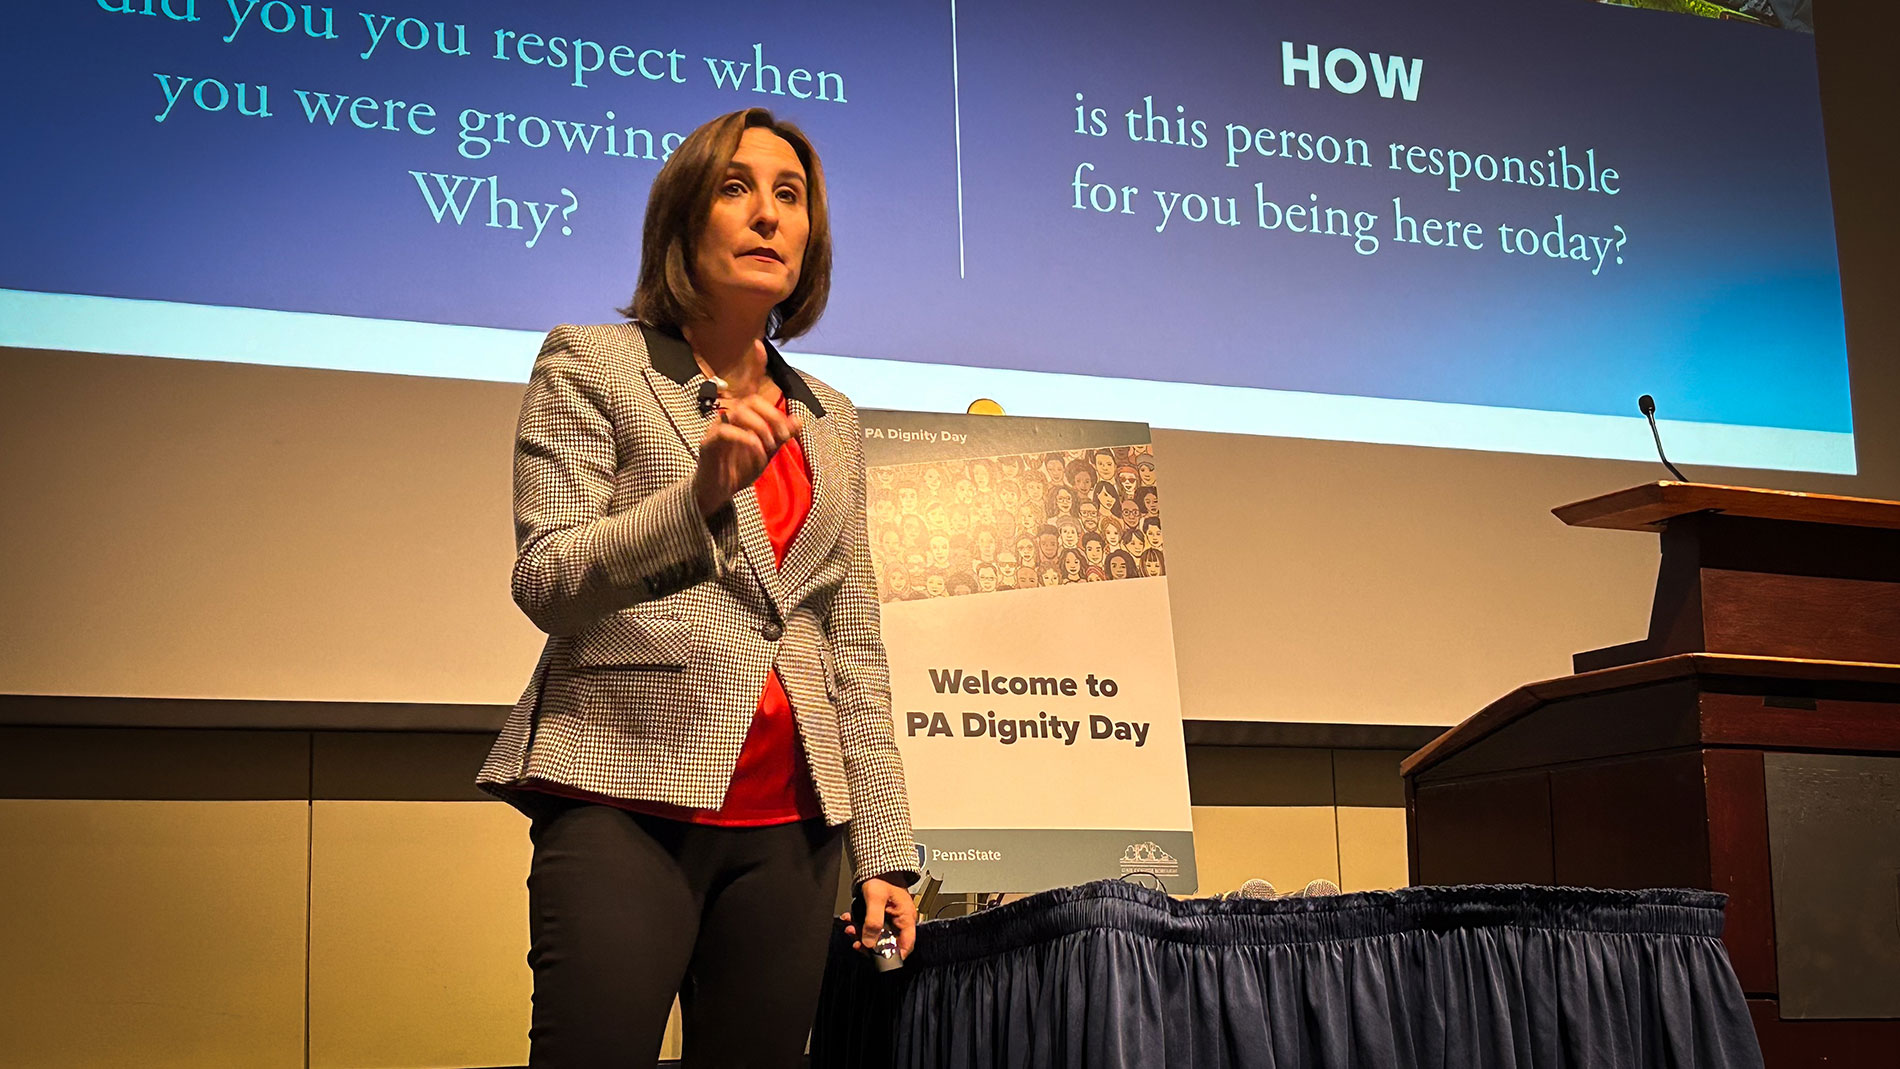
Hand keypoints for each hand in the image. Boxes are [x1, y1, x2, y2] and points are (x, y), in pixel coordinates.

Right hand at [692, 392, 801, 515]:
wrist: (717, 492)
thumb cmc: (739, 470)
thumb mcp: (766, 453)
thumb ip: (780, 436)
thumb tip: (798, 420)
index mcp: (740, 418)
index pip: (758, 402)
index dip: (775, 413)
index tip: (787, 433)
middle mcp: (727, 418)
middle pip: (749, 402)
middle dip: (771, 417)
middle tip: (782, 436)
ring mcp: (716, 429)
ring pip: (737, 413)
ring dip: (759, 428)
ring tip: (768, 447)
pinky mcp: (708, 443)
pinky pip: (724, 431)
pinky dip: (744, 439)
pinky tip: (756, 451)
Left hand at [840, 876, 916, 960]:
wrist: (877, 862)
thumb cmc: (882, 875)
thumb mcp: (876, 898)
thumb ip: (873, 921)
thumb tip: (869, 942)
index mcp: (906, 917)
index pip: (906, 946)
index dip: (893, 955)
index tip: (878, 959)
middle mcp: (901, 920)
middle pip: (889, 943)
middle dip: (870, 943)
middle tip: (857, 941)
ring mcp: (891, 918)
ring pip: (878, 936)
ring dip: (862, 934)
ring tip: (851, 928)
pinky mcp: (882, 916)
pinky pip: (872, 927)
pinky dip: (861, 926)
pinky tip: (851, 920)